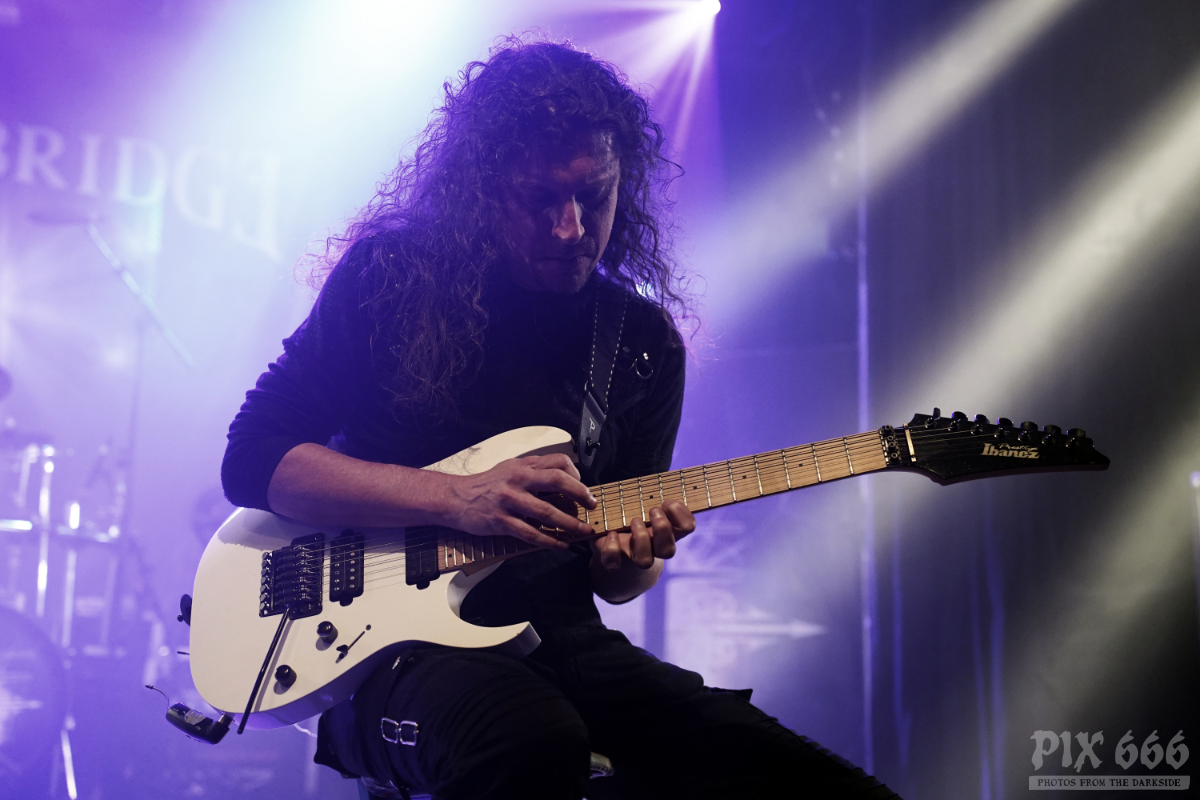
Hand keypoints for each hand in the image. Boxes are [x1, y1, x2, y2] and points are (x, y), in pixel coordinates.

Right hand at [446, 453, 596, 548]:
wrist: (456, 498)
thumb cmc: (487, 485)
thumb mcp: (510, 469)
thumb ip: (534, 472)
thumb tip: (564, 479)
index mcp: (523, 466)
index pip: (558, 463)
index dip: (576, 475)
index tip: (583, 489)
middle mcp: (518, 480)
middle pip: (558, 482)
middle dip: (580, 495)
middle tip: (592, 506)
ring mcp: (510, 501)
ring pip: (547, 512)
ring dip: (570, 524)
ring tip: (584, 531)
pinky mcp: (501, 522)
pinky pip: (532, 533)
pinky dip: (550, 540)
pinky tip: (562, 544)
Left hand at [591, 499, 694, 570]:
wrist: (614, 544)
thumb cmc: (634, 515)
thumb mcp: (644, 502)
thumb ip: (651, 491)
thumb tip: (651, 480)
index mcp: (668, 532)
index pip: (687, 527)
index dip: (682, 514)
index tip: (667, 501)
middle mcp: (655, 548)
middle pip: (669, 551)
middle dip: (663, 528)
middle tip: (653, 510)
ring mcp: (635, 557)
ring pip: (645, 561)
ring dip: (641, 538)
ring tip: (634, 520)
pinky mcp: (614, 561)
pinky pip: (614, 563)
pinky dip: (612, 549)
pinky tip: (611, 534)